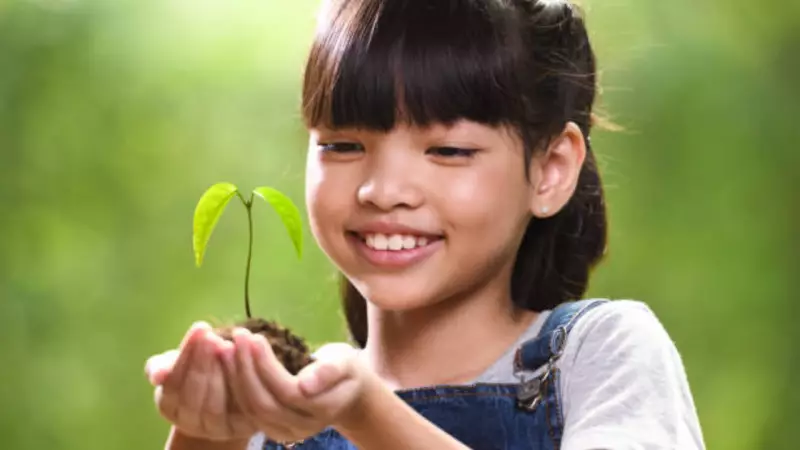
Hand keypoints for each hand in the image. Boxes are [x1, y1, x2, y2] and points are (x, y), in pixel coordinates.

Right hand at [145, 322, 257, 441]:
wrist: (226, 387)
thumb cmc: (195, 369)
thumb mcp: (176, 363)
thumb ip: (162, 365)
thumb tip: (158, 375)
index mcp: (169, 406)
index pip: (173, 383)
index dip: (186, 355)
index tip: (200, 328)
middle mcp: (190, 424)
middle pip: (192, 397)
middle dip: (202, 363)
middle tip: (213, 337)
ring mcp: (216, 429)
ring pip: (215, 406)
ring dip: (221, 373)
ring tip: (228, 346)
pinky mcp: (242, 427)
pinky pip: (240, 408)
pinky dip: (243, 381)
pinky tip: (246, 357)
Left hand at [219, 328, 373, 443]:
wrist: (346, 393)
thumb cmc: (346, 371)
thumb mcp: (346, 362)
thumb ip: (330, 371)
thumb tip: (306, 384)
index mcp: (324, 409)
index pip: (287, 391)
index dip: (267, 366)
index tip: (255, 337)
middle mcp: (303, 427)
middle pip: (264, 403)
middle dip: (246, 369)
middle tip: (238, 338)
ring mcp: (286, 433)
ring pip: (252, 410)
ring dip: (235, 377)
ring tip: (227, 346)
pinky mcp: (272, 430)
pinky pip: (247, 412)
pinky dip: (235, 386)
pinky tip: (229, 362)